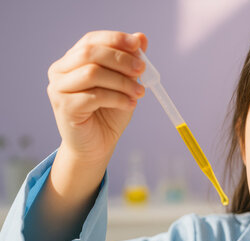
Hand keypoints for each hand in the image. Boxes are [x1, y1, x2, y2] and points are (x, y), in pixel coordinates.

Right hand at [47, 31, 146, 163]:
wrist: (97, 145)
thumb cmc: (109, 113)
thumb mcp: (124, 84)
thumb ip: (129, 62)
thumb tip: (142, 37)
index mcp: (72, 60)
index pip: (92, 40)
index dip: (115, 40)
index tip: (138, 46)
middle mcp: (60, 71)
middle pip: (91, 53)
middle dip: (121, 60)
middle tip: (142, 70)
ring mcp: (59, 89)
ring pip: (93, 73)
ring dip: (122, 81)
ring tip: (139, 93)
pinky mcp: (64, 107)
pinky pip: (94, 96)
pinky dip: (117, 98)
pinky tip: (130, 105)